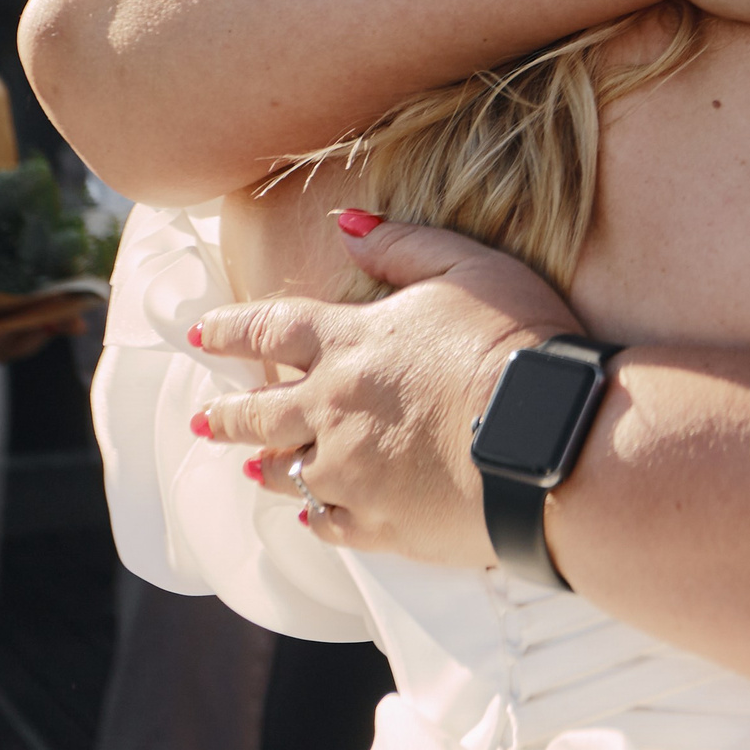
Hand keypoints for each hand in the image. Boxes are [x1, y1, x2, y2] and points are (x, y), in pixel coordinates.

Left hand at [195, 214, 576, 566]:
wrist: (546, 438)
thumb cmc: (516, 344)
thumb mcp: (470, 269)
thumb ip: (404, 246)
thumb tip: (347, 225)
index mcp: (350, 345)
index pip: (270, 329)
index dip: (232, 329)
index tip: (204, 335)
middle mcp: (333, 410)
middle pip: (260, 413)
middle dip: (227, 413)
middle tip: (203, 418)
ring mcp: (351, 473)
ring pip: (286, 473)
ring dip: (265, 466)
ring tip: (252, 467)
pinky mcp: (378, 523)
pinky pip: (327, 523)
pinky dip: (315, 514)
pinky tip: (311, 512)